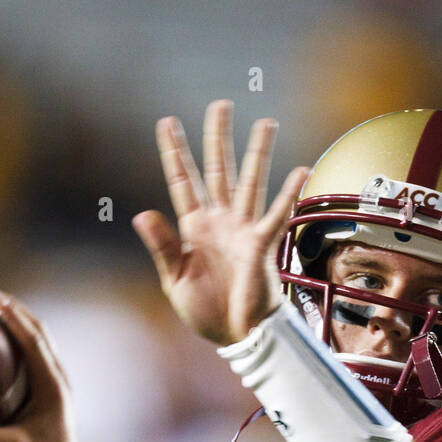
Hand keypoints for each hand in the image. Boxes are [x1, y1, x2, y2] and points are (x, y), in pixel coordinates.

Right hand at [0, 285, 79, 441]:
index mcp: (52, 385)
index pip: (32, 339)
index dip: (11, 316)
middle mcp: (58, 379)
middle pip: (38, 331)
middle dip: (12, 308)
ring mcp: (56, 384)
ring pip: (39, 340)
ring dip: (18, 320)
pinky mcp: (50, 392)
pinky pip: (35, 355)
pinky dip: (18, 340)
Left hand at [133, 99, 308, 345]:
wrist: (236, 336)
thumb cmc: (206, 312)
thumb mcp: (175, 280)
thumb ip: (162, 247)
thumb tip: (141, 214)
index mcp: (194, 228)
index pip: (181, 181)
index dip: (174, 152)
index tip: (166, 122)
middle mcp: (219, 221)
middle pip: (218, 170)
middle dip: (217, 137)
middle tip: (220, 105)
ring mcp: (242, 230)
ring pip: (250, 181)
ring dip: (258, 152)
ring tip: (265, 122)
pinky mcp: (262, 244)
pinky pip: (277, 214)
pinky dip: (289, 193)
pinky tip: (300, 169)